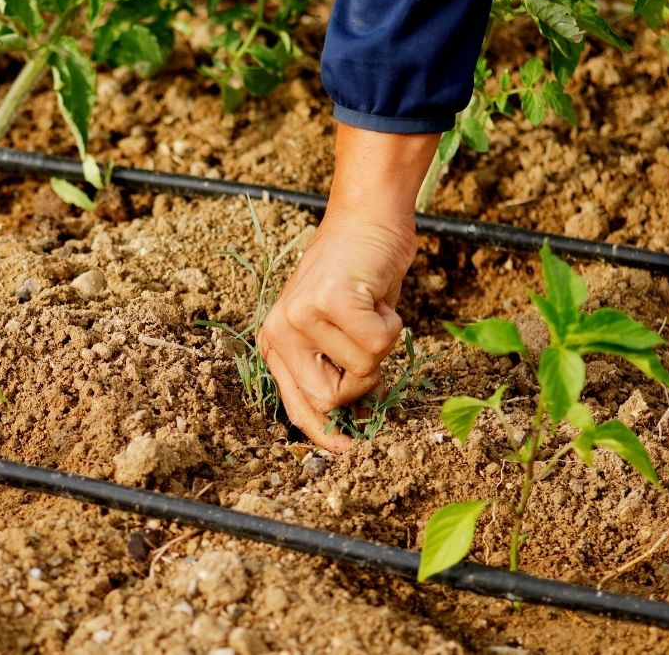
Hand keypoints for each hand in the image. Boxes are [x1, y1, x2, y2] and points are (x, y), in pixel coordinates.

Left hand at [258, 124, 435, 451]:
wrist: (367, 219)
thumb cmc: (358, 277)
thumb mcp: (336, 329)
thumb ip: (334, 369)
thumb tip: (346, 425)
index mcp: (277, 343)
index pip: (297, 407)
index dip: (323, 433)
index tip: (348, 449)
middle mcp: (280, 332)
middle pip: (332, 398)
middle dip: (363, 378)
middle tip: (367, 337)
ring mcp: (300, 316)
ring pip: (362, 370)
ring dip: (381, 343)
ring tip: (370, 309)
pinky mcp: (327, 302)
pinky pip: (377, 344)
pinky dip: (392, 325)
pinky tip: (377, 298)